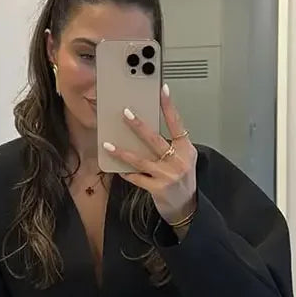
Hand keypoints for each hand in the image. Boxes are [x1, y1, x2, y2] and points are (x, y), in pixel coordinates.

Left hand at [102, 83, 197, 224]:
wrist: (187, 206)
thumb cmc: (183, 179)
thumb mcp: (185, 158)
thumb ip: (172, 144)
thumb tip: (147, 129)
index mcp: (186, 149)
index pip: (177, 124)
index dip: (169, 106)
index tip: (162, 90)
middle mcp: (177, 161)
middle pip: (154, 140)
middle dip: (138, 126)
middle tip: (125, 113)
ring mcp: (167, 175)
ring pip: (140, 160)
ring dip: (122, 152)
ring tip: (108, 144)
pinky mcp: (157, 188)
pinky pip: (137, 177)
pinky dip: (126, 173)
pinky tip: (117, 168)